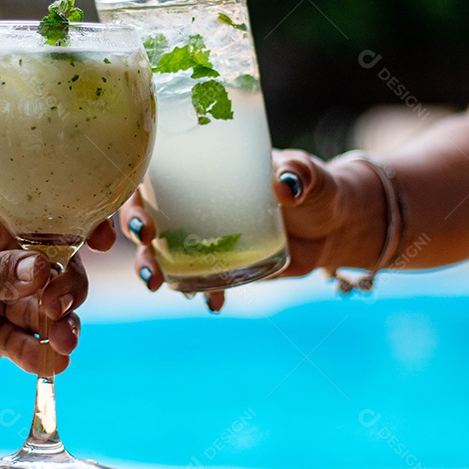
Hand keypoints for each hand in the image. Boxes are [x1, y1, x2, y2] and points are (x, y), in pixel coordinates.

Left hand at [0, 191, 115, 384]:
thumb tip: (44, 270)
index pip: (40, 214)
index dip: (76, 223)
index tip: (101, 238)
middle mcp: (3, 254)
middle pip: (57, 266)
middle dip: (67, 286)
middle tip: (59, 306)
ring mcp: (4, 296)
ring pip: (50, 307)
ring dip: (61, 323)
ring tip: (62, 341)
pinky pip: (30, 343)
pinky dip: (43, 353)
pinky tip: (53, 362)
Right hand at [118, 149, 356, 312]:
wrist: (334, 228)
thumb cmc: (315, 187)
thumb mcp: (307, 173)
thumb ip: (298, 173)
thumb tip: (286, 184)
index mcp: (203, 166)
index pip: (154, 171)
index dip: (134, 189)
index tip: (139, 210)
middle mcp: (194, 200)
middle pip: (148, 213)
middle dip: (135, 233)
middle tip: (145, 247)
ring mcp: (205, 235)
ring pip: (163, 251)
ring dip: (153, 267)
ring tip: (157, 284)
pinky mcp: (222, 264)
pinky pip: (199, 280)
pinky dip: (201, 292)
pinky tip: (212, 302)